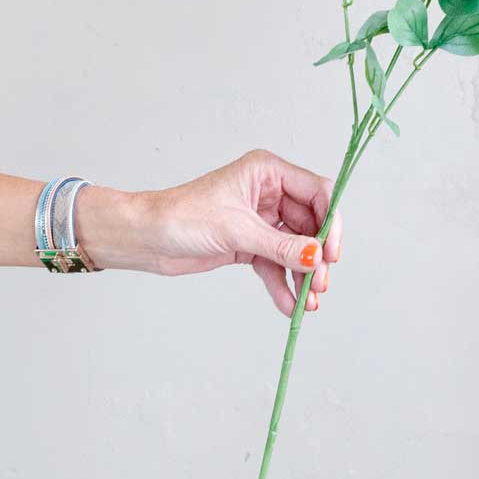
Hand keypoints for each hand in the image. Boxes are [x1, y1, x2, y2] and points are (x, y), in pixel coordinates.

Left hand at [79, 150, 342, 315]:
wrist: (146, 237)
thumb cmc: (182, 217)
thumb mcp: (237, 231)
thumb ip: (280, 246)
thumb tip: (316, 258)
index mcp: (267, 172)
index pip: (317, 191)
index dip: (330, 222)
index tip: (332, 253)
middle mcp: (268, 193)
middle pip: (310, 224)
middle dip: (317, 256)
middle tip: (320, 284)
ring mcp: (260, 220)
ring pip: (295, 248)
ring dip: (302, 276)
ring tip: (309, 303)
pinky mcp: (249, 244)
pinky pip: (275, 264)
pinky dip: (282, 284)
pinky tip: (289, 306)